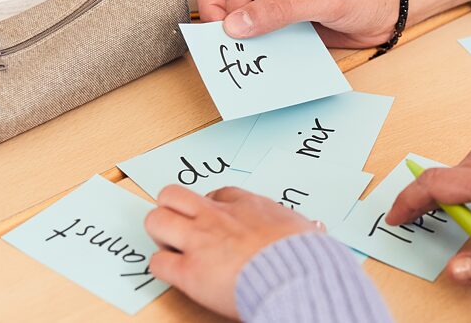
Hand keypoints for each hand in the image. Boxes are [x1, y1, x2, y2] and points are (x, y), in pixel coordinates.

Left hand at [145, 185, 317, 318]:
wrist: (296, 277)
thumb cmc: (305, 256)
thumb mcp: (305, 230)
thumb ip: (300, 227)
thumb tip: (315, 228)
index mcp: (247, 206)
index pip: (217, 193)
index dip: (209, 205)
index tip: (213, 217)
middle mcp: (217, 218)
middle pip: (173, 195)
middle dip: (172, 209)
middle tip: (180, 225)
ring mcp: (199, 242)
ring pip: (156, 219)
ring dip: (160, 232)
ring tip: (171, 245)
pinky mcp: (189, 271)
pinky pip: (158, 262)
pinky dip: (163, 267)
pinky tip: (175, 273)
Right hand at [194, 0, 399, 47]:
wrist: (390, 7)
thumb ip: (278, 10)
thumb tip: (237, 24)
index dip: (209, 4)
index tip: (218, 30)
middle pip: (222, 5)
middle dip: (224, 30)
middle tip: (231, 53)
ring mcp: (273, 3)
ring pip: (240, 26)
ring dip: (243, 45)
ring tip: (251, 62)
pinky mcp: (284, 24)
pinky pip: (261, 40)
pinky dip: (261, 53)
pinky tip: (268, 64)